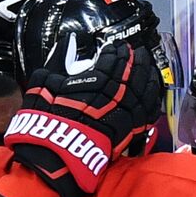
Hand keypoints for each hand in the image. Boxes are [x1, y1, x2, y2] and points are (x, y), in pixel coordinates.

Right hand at [5, 40, 162, 196]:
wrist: (53, 154)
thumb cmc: (46, 118)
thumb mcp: (44, 82)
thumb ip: (60, 58)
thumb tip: (69, 41)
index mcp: (97, 80)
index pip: (114, 59)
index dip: (116, 51)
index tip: (115, 47)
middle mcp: (116, 95)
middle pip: (134, 72)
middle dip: (137, 59)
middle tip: (137, 51)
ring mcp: (124, 115)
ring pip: (144, 91)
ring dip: (148, 76)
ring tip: (148, 67)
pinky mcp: (128, 132)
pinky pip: (146, 113)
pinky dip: (151, 101)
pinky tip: (151, 94)